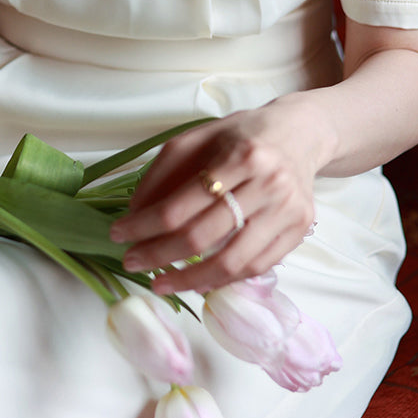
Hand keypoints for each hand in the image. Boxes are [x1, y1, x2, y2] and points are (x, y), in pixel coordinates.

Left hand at [110, 101, 323, 292]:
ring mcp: (288, 211)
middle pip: (203, 236)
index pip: (180, 205)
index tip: (117, 234)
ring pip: (232, 262)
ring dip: (188, 280)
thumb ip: (163, 173)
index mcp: (240, 157)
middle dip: (159, 255)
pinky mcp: (299, 230)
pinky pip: (256, 266)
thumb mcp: (196, 138)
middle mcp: (268, 185)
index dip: (143, 226)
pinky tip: (196, 282)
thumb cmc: (241, 136)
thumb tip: (135, 214)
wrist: (300, 133)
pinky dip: (223, 280)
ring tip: (159, 283)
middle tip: (131, 262)